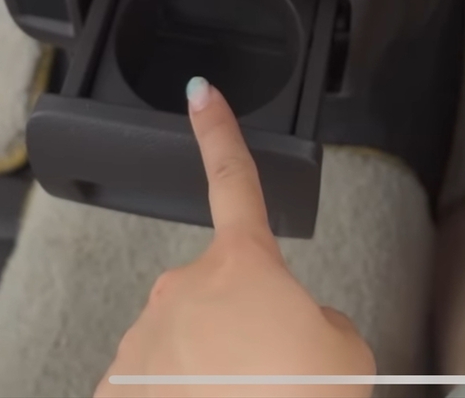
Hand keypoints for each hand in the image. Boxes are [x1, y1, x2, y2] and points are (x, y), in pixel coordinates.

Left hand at [94, 77, 375, 397]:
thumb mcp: (346, 349)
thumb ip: (315, 317)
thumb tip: (286, 327)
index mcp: (243, 265)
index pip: (234, 180)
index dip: (219, 132)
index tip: (200, 95)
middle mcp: (183, 288)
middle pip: (221, 294)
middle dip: (244, 325)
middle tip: (274, 373)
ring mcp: (144, 339)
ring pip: (186, 342)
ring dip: (212, 368)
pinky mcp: (117, 387)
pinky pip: (155, 384)